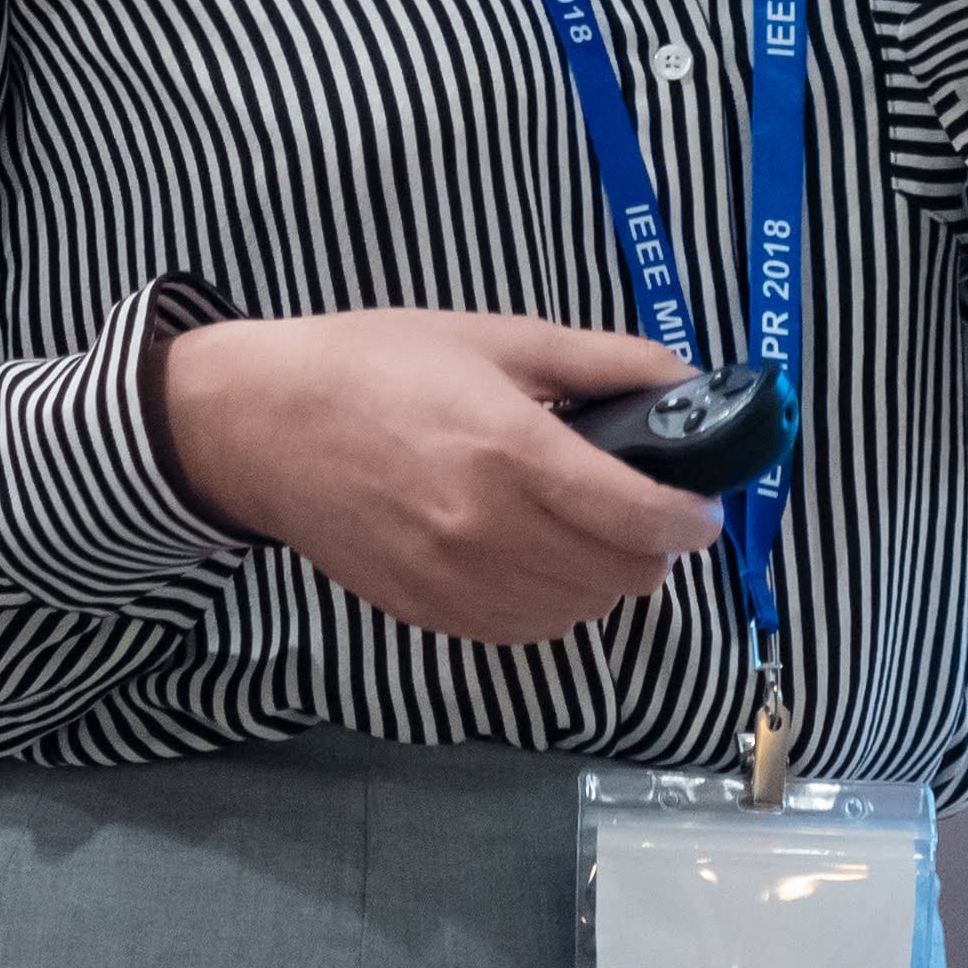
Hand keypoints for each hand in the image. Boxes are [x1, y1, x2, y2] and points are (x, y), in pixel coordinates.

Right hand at [154, 310, 723, 643]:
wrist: (264, 425)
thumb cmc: (380, 364)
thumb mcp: (501, 336)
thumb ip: (603, 362)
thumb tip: (685, 379)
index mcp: (513, 452)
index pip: (638, 518)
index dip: (690, 519)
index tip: (703, 506)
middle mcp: (488, 531)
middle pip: (621, 576)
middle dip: (656, 548)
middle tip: (650, 510)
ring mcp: (454, 582)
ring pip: (578, 613)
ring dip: (608, 580)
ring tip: (598, 534)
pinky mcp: (427, 612)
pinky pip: (523, 631)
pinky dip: (556, 605)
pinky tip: (546, 561)